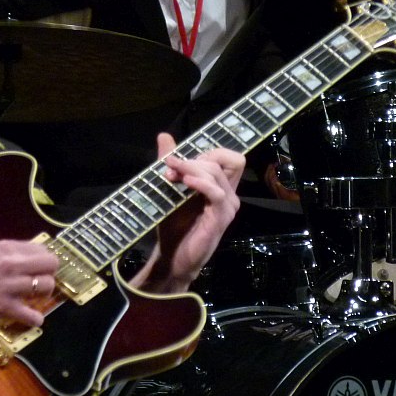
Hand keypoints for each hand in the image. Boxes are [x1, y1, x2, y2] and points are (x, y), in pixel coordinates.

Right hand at [0, 239, 59, 326]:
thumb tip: (27, 256)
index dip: (43, 261)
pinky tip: (30, 319)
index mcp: (6, 248)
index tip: (40, 269)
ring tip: (35, 301)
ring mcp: (8, 286)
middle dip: (48, 274)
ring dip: (43, 295)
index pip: (41, 250)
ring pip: (46, 287)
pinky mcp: (2, 307)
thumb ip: (6, 252)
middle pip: (50, 265)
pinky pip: (32, 315)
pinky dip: (35, 319)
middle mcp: (11, 264)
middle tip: (39, 284)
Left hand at [135, 134, 243, 292]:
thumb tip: (164, 136)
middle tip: (170, 165)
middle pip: (224, 160)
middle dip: (195, 158)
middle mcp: (228, 195)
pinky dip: (200, 183)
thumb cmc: (174, 226)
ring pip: (216, 173)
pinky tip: (185, 182)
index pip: (230, 157)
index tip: (182, 158)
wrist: (171, 258)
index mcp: (220, 187)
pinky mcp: (220, 218)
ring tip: (171, 172)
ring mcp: (227, 207)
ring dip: (191, 168)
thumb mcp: (170, 190)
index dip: (209, 151)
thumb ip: (171, 164)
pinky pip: (216, 193)